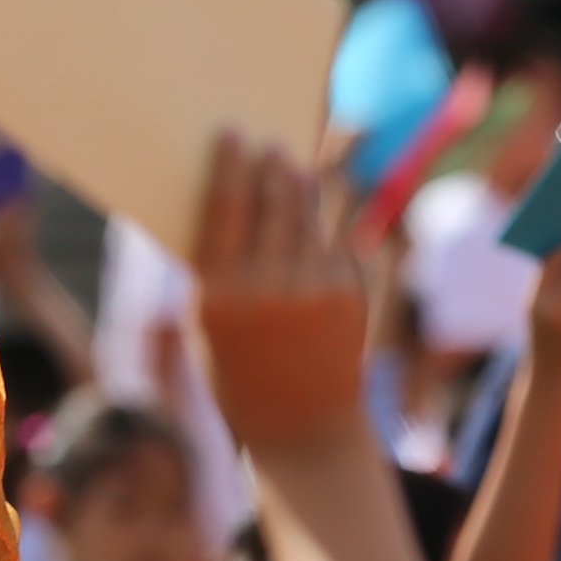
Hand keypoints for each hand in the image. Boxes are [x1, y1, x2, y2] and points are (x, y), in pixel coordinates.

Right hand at [188, 135, 375, 457]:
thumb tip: (238, 198)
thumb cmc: (241, 371)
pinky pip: (335, 244)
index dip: (229, 164)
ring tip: (296, 170)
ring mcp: (312, 288)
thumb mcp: (211, 323)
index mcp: (218, 293)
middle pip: (272, 200)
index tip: (232, 134)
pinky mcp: (349, 293)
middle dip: (273, 168)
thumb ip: (220, 267)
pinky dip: (326, 230)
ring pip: (307, 215)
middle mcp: (266, 286)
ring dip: (302, 188)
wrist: (301, 427)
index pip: (225, 208)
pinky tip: (319, 222)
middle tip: (271, 147)